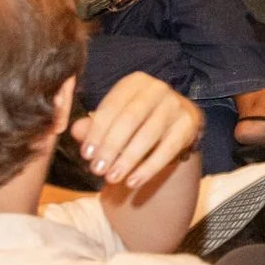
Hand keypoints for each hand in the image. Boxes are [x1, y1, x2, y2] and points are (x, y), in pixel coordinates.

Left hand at [71, 72, 199, 188]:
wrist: (173, 123)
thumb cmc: (135, 121)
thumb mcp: (113, 119)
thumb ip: (93, 126)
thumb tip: (76, 130)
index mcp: (134, 82)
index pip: (112, 106)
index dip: (97, 131)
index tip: (86, 155)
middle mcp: (158, 88)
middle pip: (130, 119)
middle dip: (111, 146)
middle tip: (97, 169)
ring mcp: (176, 105)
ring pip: (149, 134)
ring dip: (128, 159)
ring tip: (112, 178)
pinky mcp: (189, 124)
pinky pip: (168, 149)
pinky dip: (149, 168)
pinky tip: (133, 181)